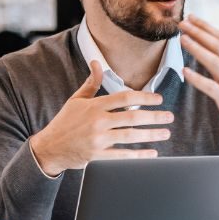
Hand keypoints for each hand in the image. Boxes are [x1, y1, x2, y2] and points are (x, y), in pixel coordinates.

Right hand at [29, 60, 170, 175]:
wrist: (49, 148)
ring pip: (131, 136)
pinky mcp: (97, 157)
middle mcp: (97, 122)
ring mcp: (98, 140)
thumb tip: (97, 62)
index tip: (159, 99)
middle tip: (169, 116)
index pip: (125, 97)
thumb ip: (91, 82)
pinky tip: (152, 153)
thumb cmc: (65, 122)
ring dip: (151, 134)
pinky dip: (139, 156)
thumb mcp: (76, 99)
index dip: (145, 97)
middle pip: (132, 116)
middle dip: (154, 116)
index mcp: (94, 106)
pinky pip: (122, 156)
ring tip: (165, 133)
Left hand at [179, 16, 218, 153]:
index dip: (206, 27)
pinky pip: (212, 88)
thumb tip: (208, 53)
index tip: (191, 17)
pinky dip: (198, 79)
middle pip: (217, 46)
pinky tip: (185, 72)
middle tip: (182, 22)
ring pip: (214, 62)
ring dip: (197, 49)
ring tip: (182, 39)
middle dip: (199, 32)